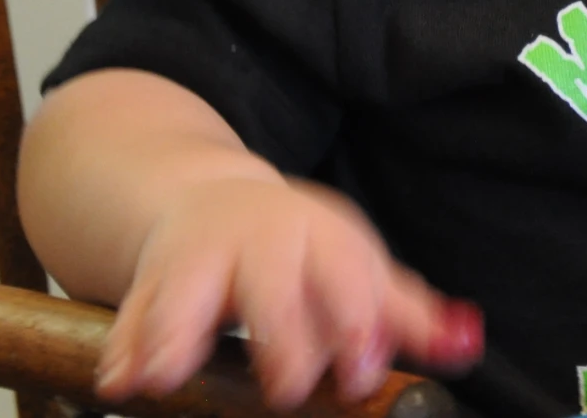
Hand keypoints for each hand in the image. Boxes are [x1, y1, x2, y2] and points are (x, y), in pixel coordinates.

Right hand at [95, 173, 482, 409]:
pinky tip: (120, 381)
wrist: (217, 200)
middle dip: (278, 333)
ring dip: (173, 333)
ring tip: (164, 376)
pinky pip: (133, 313)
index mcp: (321, 236)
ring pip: (184, 291)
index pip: (346, 273)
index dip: (356, 321)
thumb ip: (408, 315)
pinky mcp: (151, 280)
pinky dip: (124, 349)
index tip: (359, 373)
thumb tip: (466, 344)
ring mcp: (200, 258)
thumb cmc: (301, 250)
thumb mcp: (357, 266)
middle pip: (270, 282)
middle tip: (284, 386)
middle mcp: (259, 241)